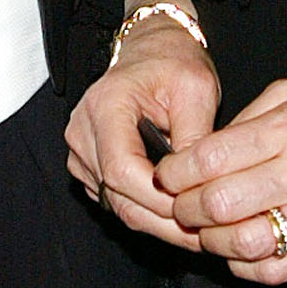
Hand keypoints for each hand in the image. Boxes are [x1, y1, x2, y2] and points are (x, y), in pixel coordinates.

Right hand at [67, 0, 221, 249]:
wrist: (151, 50)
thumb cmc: (173, 64)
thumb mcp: (196, 89)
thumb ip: (195, 137)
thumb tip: (199, 186)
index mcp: (105, 107)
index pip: (122, 171)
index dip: (159, 200)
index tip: (196, 211)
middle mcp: (83, 132)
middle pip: (117, 197)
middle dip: (163, 221)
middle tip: (205, 236)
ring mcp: (81, 152)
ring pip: (116, 206)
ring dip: (157, 222)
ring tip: (198, 229)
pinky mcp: (89, 166)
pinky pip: (115, 201)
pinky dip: (146, 212)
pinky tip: (178, 214)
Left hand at [155, 78, 286, 283]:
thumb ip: (251, 117)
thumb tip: (200, 149)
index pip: (210, 157)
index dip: (176, 172)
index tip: (169, 175)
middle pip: (217, 203)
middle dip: (184, 209)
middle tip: (182, 206)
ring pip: (239, 243)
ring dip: (211, 241)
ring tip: (210, 230)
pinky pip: (270, 270)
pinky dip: (242, 264)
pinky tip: (241, 249)